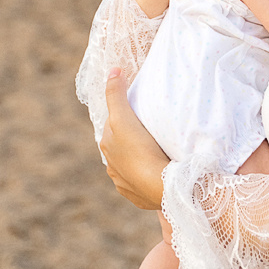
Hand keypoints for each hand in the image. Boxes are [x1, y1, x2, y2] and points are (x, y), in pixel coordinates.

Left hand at [100, 69, 168, 208]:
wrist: (160, 186)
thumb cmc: (141, 149)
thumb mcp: (124, 117)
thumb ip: (116, 94)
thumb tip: (112, 70)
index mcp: (108, 148)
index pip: (114, 128)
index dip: (126, 119)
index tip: (140, 115)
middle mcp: (112, 167)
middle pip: (122, 147)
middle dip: (132, 140)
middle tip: (151, 132)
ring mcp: (126, 185)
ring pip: (131, 167)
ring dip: (140, 160)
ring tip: (158, 153)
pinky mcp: (139, 198)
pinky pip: (142, 184)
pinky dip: (148, 177)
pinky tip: (159, 173)